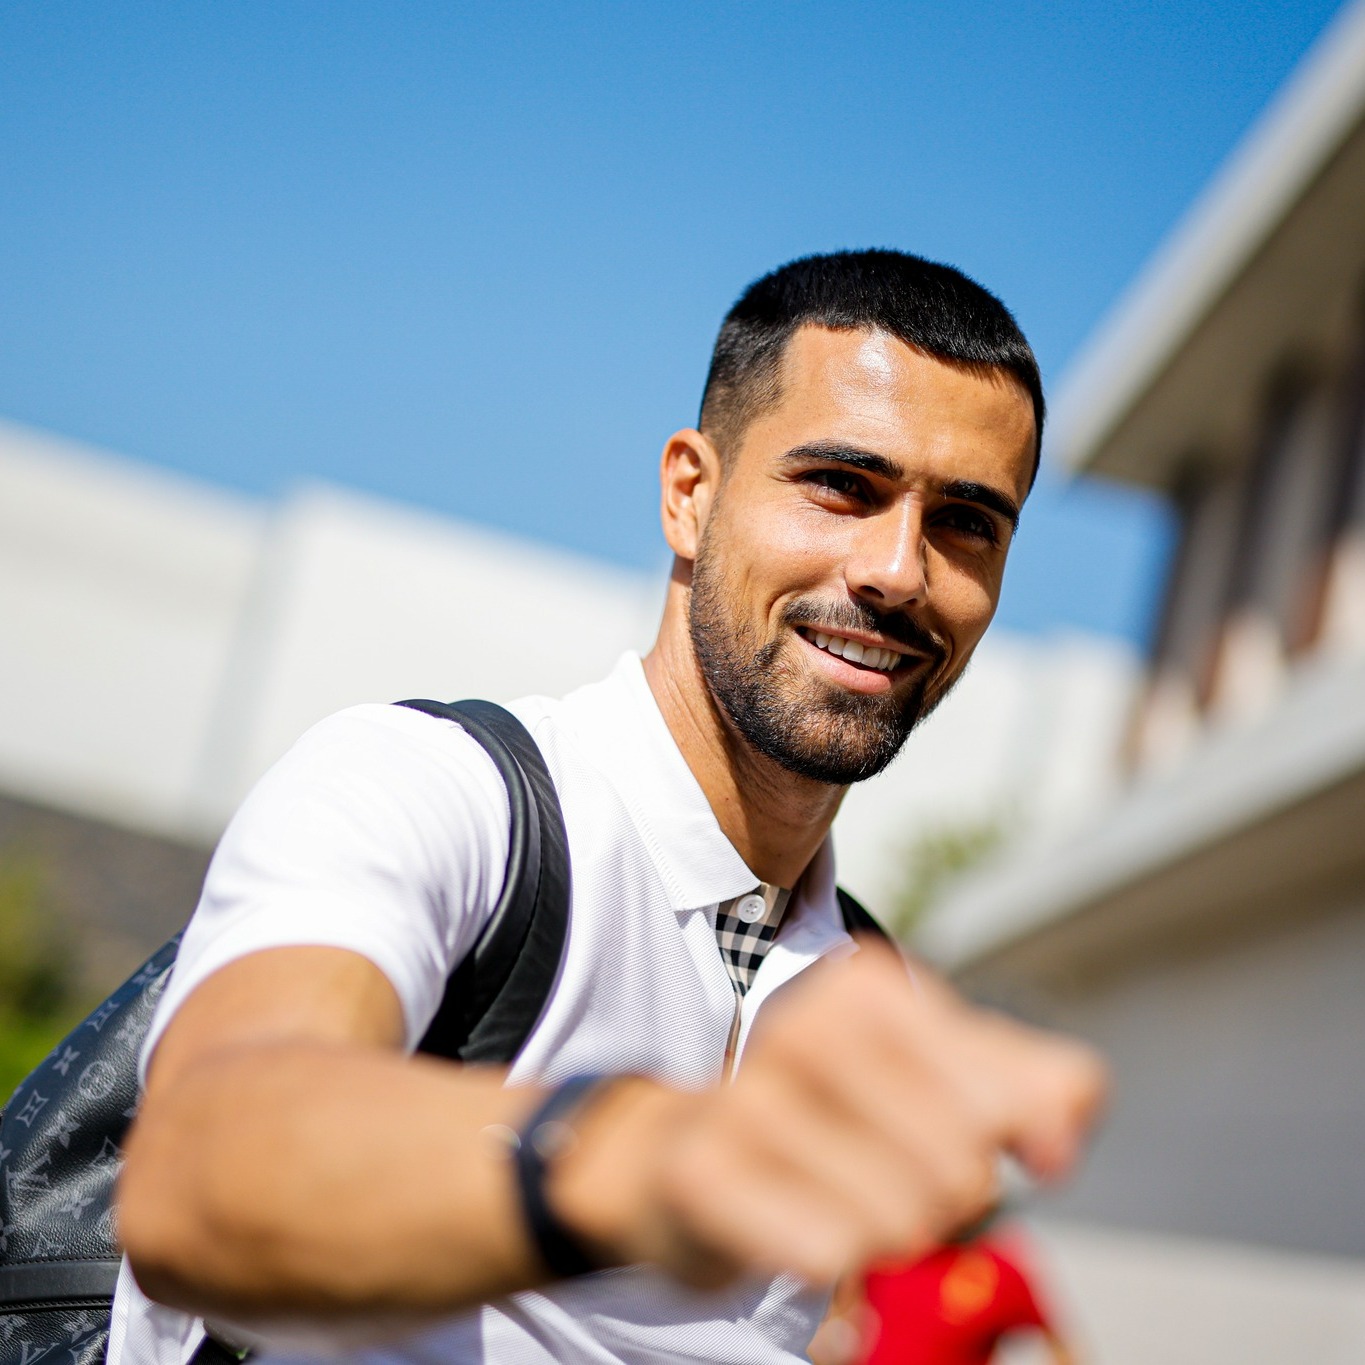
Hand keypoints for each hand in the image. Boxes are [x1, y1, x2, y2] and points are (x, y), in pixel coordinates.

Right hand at [550, 938, 1105, 1287]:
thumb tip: (1064, 1135)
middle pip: (962, 1168)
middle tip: (892, 1177)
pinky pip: (827, 1253)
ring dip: (884, 1236)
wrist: (687, 1153)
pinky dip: (829, 1260)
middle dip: (944, 1199)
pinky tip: (794, 1222)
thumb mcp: (936, 1079)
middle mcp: (805, 1023)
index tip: (990, 1149)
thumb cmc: (831, 1117)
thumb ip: (1028, 1087)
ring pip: (899, 1219)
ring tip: (840, 1200)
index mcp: (870, 987)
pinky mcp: (704, 1169)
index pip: (1018, 1100)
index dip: (1020, 1146)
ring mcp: (748, 1094)